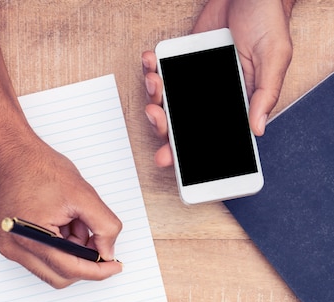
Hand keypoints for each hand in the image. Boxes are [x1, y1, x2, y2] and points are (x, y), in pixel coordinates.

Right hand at [0, 129, 122, 288]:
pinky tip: (64, 224)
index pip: (70, 269)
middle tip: (97, 239)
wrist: (10, 152)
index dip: (98, 271)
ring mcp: (11, 247)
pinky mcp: (12, 243)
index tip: (114, 266)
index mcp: (29, 237)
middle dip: (84, 261)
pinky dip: (60, 248)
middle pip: (61, 276)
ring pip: (53, 269)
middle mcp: (15, 248)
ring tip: (75, 223)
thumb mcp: (83, 194)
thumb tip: (108, 252)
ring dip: (72, 254)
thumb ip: (104, 226)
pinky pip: (43, 259)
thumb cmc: (38, 167)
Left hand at [142, 0, 293, 166]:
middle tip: (156, 115)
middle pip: (182, 126)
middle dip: (163, 127)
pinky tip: (150, 62)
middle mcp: (213, 99)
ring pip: (168, 102)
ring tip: (155, 82)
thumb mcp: (274, 58)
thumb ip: (265, 94)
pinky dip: (151, 69)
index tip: (169, 157)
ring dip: (155, 97)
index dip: (187, 151)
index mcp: (235, 106)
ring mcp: (196, 82)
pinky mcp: (184, 61)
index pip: (210, 137)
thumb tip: (257, 129)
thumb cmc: (268, 22)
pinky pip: (163, 71)